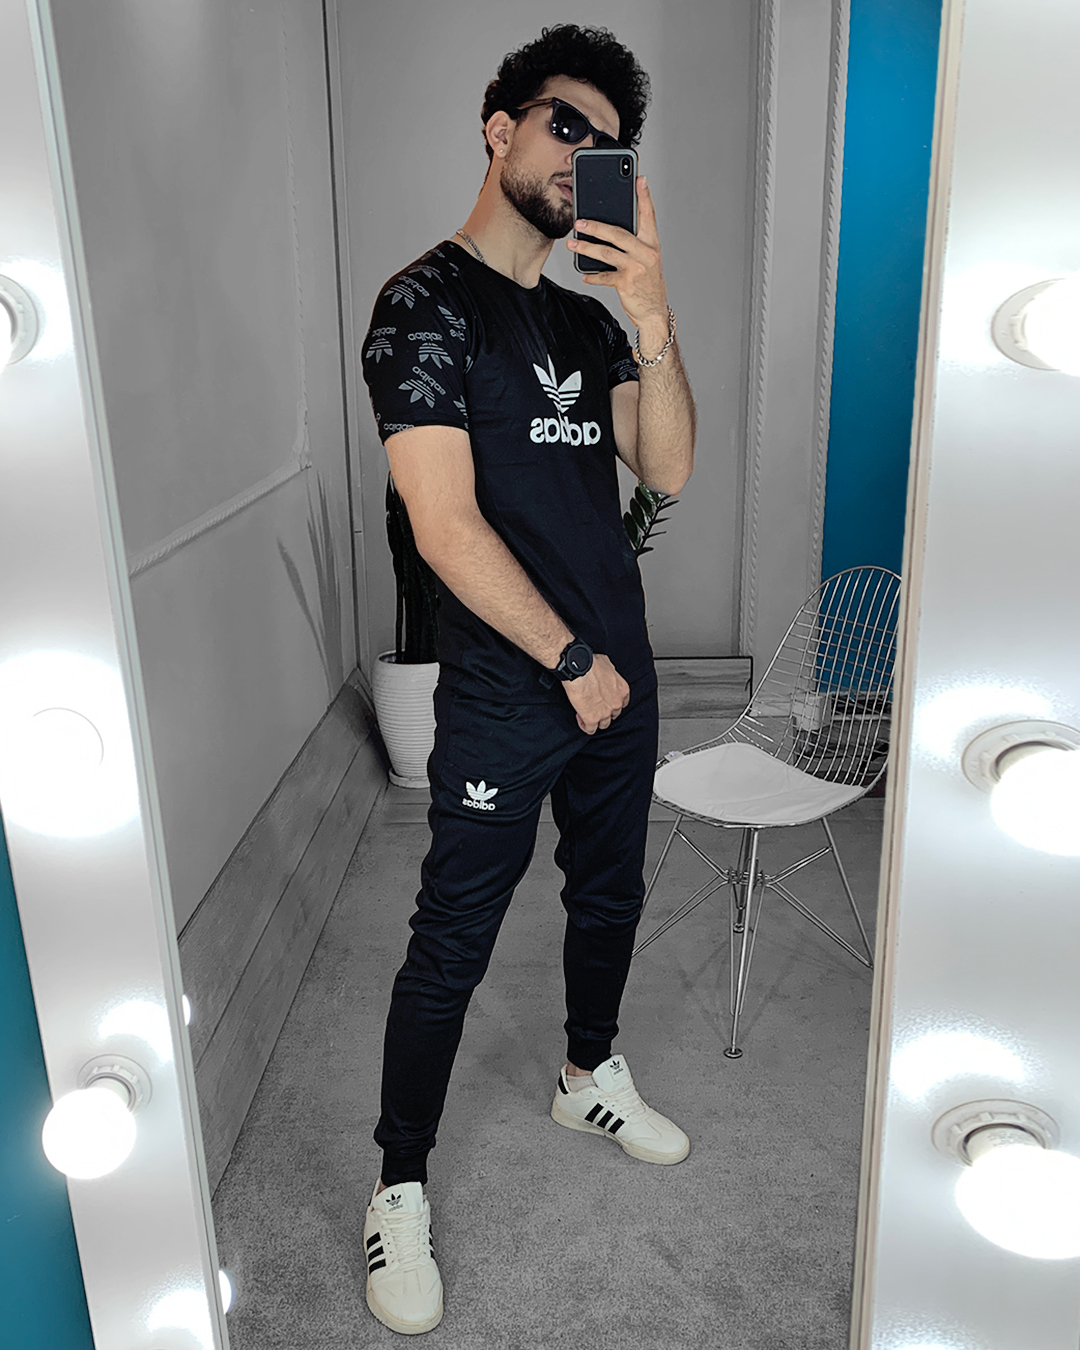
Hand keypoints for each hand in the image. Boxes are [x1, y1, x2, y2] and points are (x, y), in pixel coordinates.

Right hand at [561, 653, 629, 734]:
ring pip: (603, 724)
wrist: (579, 669)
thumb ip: (610, 671)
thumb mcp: (606, 663)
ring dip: (595, 720)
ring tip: (586, 712)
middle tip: (594, 706)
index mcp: (622, 690)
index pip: (622, 703)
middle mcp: (616, 703)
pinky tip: (580, 718)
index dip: (613, 703)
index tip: (605, 701)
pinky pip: (590, 729)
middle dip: (604, 711)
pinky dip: (585, 725)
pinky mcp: (592, 719)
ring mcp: (605, 713)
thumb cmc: (591, 663)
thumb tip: (606, 671)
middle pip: (613, 715)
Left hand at [567, 175, 668, 341]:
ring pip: (606, 253)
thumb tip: (608, 230)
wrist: (654, 312)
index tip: (639, 180)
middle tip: (578, 222)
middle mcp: (646, 253)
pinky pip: (604, 276)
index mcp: (652, 244)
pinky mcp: (627, 283)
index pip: (648, 216)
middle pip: (618, 233)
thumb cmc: (648, 283)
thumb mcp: (646, 260)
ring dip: (586, 248)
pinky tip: (585, 275)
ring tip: (572, 244)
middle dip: (596, 226)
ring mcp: (637, 268)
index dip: (644, 197)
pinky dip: (593, 276)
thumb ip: (634, 244)